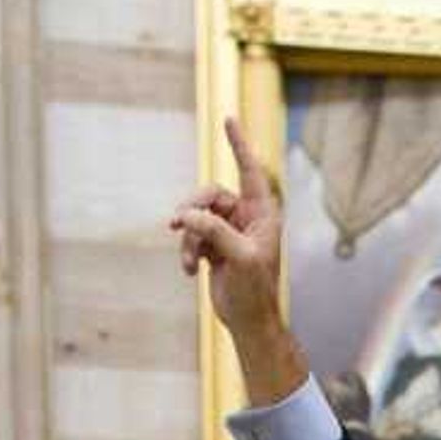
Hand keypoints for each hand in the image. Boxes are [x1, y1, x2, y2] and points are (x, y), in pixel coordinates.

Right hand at [167, 115, 294, 356]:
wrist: (248, 321)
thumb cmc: (255, 291)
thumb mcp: (239, 258)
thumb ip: (214, 231)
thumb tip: (186, 216)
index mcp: (262, 214)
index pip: (249, 171)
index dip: (239, 144)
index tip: (228, 118)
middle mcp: (246, 217)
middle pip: (209, 195)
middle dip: (192, 210)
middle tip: (177, 225)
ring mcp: (228, 231)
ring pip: (196, 218)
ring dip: (189, 240)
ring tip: (190, 264)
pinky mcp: (214, 246)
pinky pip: (192, 237)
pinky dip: (187, 252)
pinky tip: (190, 271)